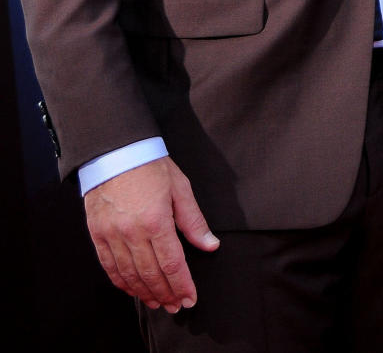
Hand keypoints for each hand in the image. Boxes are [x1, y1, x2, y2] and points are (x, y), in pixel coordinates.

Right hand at [84, 156, 219, 311]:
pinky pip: (109, 266)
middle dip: (166, 293)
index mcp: (156, 220)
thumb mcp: (181, 187)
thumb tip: (210, 245)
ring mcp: (112, 234)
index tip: (190, 298)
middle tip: (176, 305)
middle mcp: (132, 232)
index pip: (172, 263)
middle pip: (151, 274)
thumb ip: (194, 221)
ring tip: (158, 302)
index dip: (182, 285)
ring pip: (129, 275)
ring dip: (144, 293)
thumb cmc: (151, 165)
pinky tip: (133, 289)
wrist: (115, 150)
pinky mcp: (97, 234)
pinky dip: (122, 282)